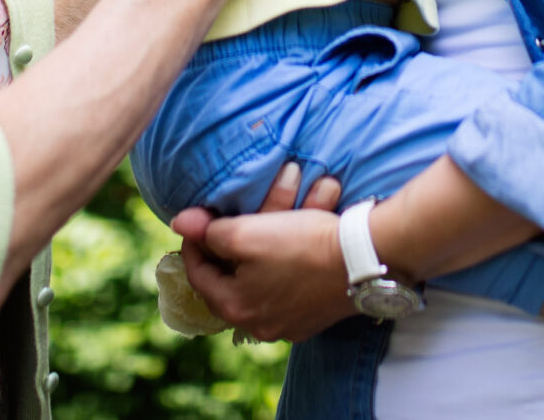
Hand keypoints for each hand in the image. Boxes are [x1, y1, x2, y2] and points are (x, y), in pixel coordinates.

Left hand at [171, 164, 356, 342]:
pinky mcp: (313, 316)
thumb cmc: (301, 246)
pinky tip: (292, 241)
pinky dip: (287, 260)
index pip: (198, 273)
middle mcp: (258, 324)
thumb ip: (209, 232)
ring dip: (262, 245)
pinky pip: (289, 284)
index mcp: (235, 307)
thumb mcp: (246, 234)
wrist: (364, 260)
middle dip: (231, 239)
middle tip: (228, 220)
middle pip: (231, 277)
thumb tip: (179, 224)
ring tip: (264, 221)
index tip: (198, 219)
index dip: (194, 242)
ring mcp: (288, 323)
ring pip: (262, 278)